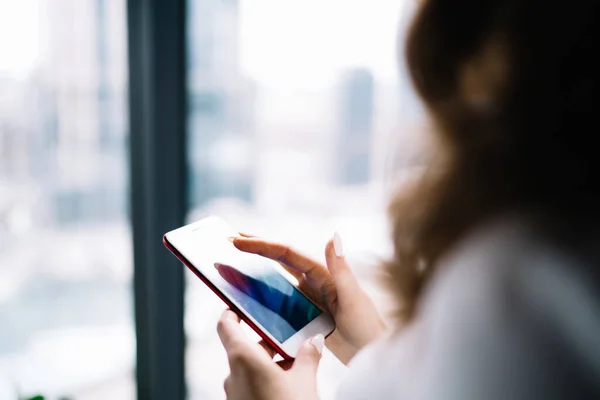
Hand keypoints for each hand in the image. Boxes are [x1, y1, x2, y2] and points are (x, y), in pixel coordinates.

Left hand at [217, 309, 322, 399]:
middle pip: (244, 346)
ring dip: (269, 363)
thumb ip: (308, 356)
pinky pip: (250, 385)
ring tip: (297, 365)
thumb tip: (314, 341)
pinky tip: (288, 385)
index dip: (233, 311)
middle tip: (291, 338)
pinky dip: (265, 379)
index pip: (226, 324)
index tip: (245, 304)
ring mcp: (234, 394)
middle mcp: (232, 374)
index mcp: (243, 358)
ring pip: (249, 367)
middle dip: (268, 342)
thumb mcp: (305, 381)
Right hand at [231, 233, 385, 363]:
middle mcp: (314, 280)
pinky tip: (249, 294)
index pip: (287, 253)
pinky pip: (280, 299)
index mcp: (323, 272)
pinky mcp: (306, 313)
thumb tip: (334, 235)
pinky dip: (264, 292)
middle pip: (279, 259)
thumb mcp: (354, 298)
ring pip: (277, 277)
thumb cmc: (368, 327)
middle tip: (229, 239)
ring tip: (234, 261)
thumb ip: (341, 268)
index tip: (237, 240)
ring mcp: (309, 296)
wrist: (372, 353)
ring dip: (256, 268)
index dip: (261, 244)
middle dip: (255, 247)